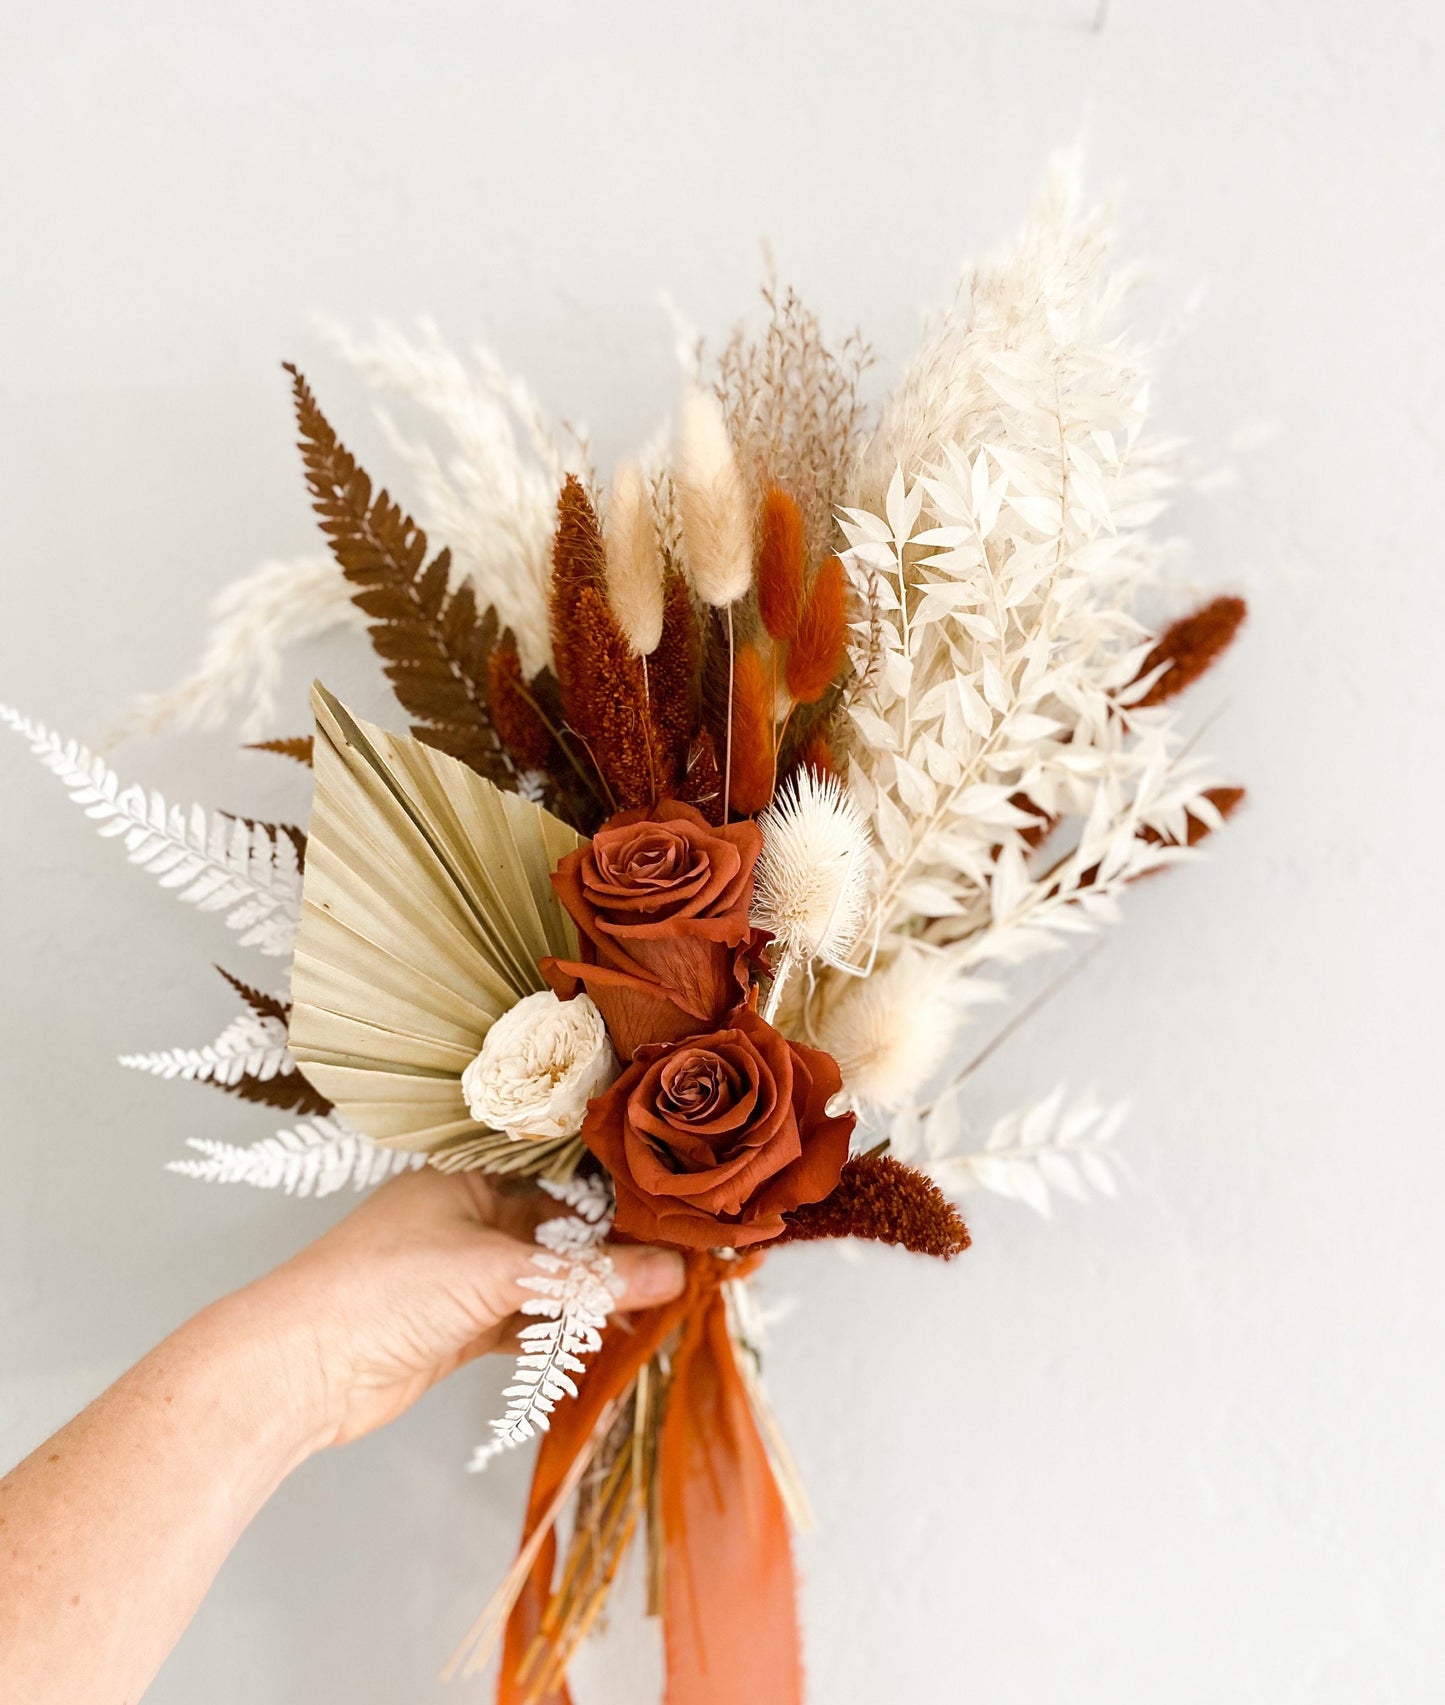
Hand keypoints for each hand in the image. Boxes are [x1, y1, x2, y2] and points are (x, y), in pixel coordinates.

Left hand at [209, 1167, 686, 1452]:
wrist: (297, 1370)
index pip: (562, 1171)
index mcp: (471, 1175)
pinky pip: (530, 1321)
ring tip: (667, 1300)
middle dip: (618, 1247)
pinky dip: (567, 1330)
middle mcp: (471, 1216)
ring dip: (597, 1294)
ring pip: (549, 1279)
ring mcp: (465, 1274)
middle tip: (688, 1258)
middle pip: (562, 1228)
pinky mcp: (462, 1326)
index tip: (679, 1205)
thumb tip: (675, 1274)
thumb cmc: (382, 1289)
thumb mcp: (496, 1273)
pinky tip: (614, 1335)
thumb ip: (588, 1278)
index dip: (620, 1189)